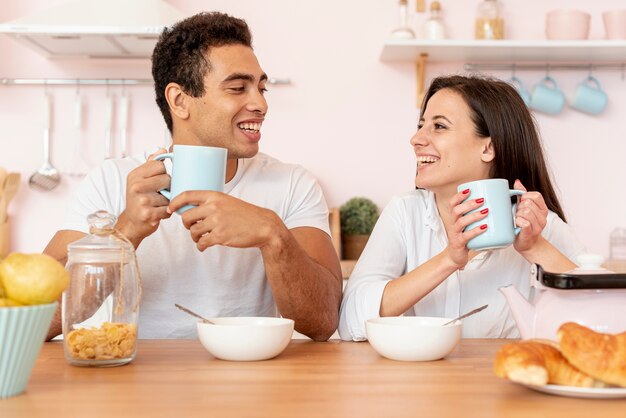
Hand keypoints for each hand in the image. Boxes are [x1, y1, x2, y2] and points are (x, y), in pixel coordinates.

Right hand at [115, 149, 171, 245]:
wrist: (132, 222)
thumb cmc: (139, 198)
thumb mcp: (140, 179)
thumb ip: (152, 164)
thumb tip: (163, 148)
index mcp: (134, 175)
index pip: (160, 165)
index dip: (163, 173)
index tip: (156, 181)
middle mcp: (136, 187)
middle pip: (167, 179)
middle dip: (167, 188)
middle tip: (158, 194)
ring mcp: (142, 201)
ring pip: (170, 195)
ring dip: (167, 202)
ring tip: (157, 205)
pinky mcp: (148, 215)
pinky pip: (168, 209)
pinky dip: (167, 212)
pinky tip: (158, 213)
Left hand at [169, 191, 285, 250]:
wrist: (263, 226)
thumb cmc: (245, 215)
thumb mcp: (228, 202)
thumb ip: (211, 204)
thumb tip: (191, 210)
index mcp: (215, 196)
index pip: (187, 195)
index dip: (174, 202)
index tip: (170, 208)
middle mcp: (214, 207)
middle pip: (186, 217)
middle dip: (187, 225)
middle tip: (192, 228)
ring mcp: (217, 222)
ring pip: (193, 231)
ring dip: (195, 237)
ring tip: (202, 238)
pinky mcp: (220, 236)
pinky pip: (202, 243)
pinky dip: (201, 246)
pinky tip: (205, 246)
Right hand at [444, 188, 488, 268]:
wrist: (456, 256)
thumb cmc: (466, 238)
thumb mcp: (468, 225)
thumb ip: (478, 215)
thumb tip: (498, 204)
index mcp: (455, 218)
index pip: (452, 203)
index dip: (459, 196)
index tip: (469, 190)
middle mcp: (453, 224)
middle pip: (456, 210)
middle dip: (469, 204)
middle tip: (482, 200)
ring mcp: (455, 234)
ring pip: (461, 222)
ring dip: (473, 215)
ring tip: (486, 211)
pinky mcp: (459, 243)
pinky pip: (466, 236)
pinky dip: (475, 230)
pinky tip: (484, 227)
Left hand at [512, 179, 548, 253]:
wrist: (527, 244)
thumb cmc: (524, 224)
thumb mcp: (524, 208)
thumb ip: (522, 195)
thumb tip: (517, 182)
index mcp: (542, 209)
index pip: (536, 195)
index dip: (525, 196)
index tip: (520, 203)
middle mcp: (543, 217)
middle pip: (528, 203)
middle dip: (519, 207)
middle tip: (517, 213)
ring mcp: (538, 225)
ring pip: (525, 212)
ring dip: (517, 215)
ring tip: (516, 219)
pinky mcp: (531, 232)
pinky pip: (524, 222)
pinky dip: (518, 222)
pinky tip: (516, 225)